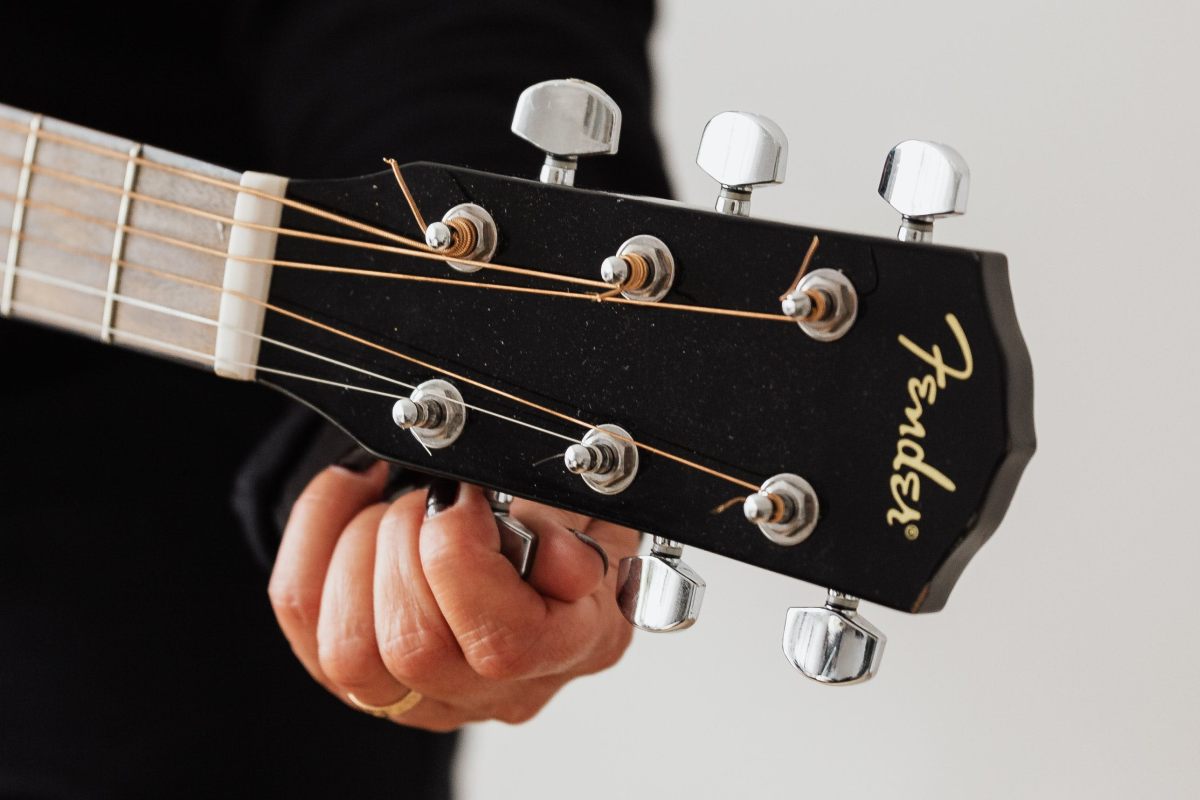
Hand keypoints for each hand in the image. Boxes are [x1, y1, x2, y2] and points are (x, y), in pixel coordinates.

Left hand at [268, 461, 639, 730]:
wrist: (525, 510)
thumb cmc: (563, 508)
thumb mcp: (590, 500)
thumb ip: (576, 526)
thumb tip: (562, 559)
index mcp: (573, 642)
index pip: (506, 646)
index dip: (462, 563)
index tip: (461, 498)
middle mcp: (502, 686)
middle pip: (415, 650)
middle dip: (406, 542)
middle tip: (433, 495)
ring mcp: (427, 691)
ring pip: (350, 653)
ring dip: (360, 548)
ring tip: (399, 503)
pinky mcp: (361, 675)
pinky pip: (303, 614)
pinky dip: (313, 536)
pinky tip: (354, 495)